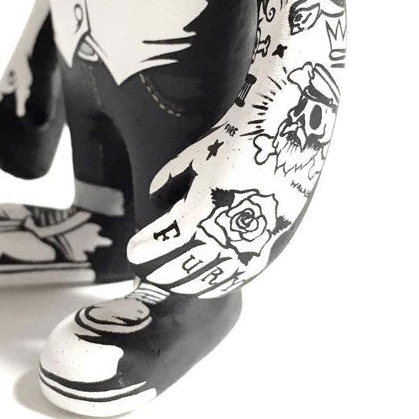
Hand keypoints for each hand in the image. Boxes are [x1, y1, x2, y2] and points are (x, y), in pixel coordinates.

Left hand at [128, 115, 289, 298]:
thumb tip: (157, 201)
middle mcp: (227, 237)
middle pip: (185, 269)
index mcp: (201, 214)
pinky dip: (220, 281)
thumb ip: (168, 184)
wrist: (284, 134)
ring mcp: (252, 245)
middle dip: (162, 273)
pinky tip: (209, 284)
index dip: (146, 253)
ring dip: (188, 282)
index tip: (133, 253)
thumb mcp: (192, 160)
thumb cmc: (234, 143)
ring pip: (214, 279)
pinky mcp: (272, 244)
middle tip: (146, 272)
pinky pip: (242, 274)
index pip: (164, 245)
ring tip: (173, 281)